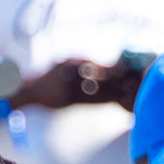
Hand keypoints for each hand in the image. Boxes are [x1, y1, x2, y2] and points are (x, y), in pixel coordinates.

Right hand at [13, 55, 132, 110]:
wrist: (31, 90)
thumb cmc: (49, 76)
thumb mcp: (63, 62)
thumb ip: (80, 61)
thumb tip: (98, 62)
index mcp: (72, 62)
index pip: (98, 65)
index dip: (114, 69)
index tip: (128, 71)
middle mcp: (73, 74)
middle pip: (101, 77)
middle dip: (117, 81)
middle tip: (133, 83)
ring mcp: (71, 88)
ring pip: (98, 90)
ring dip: (114, 92)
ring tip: (127, 94)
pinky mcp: (69, 101)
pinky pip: (91, 101)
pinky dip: (104, 101)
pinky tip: (113, 102)